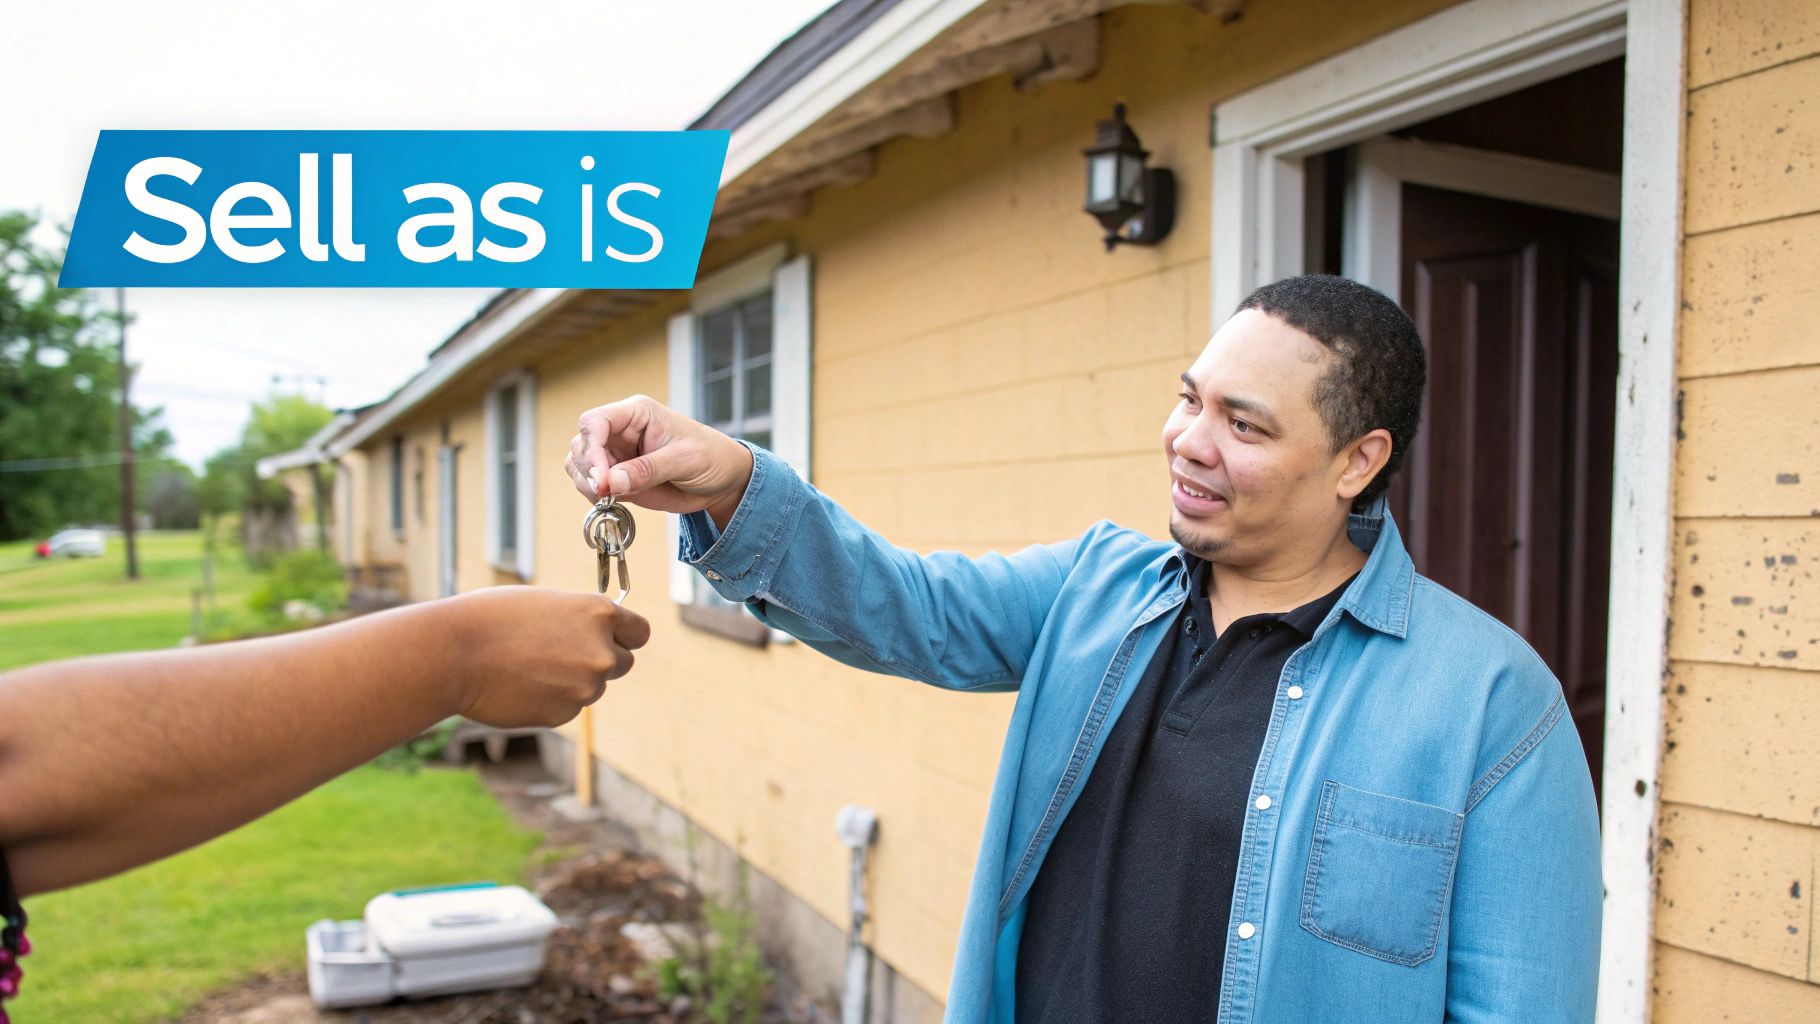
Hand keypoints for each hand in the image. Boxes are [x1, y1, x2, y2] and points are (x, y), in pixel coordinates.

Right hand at [443, 587, 649, 727]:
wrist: (453, 654)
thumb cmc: (491, 619)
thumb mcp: (547, 604)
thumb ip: (580, 622)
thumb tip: (597, 637)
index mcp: (599, 614)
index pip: (640, 633)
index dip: (625, 637)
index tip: (614, 640)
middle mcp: (601, 651)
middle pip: (622, 663)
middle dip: (600, 661)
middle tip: (560, 655)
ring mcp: (586, 687)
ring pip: (592, 687)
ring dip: (570, 681)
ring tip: (526, 666)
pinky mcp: (565, 714)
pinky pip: (567, 707)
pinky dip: (550, 700)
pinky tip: (518, 685)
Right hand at [564, 394, 753, 522]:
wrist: (722, 482)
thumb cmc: (710, 457)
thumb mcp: (685, 460)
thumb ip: (647, 470)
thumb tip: (610, 482)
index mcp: (636, 413)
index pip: (596, 420)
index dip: (591, 446)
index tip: (600, 474)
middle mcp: (620, 431)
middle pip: (581, 444)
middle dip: (588, 469)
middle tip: (606, 491)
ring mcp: (615, 455)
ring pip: (578, 465)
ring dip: (587, 484)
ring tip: (612, 496)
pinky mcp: (616, 477)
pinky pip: (589, 485)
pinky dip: (593, 496)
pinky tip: (614, 501)